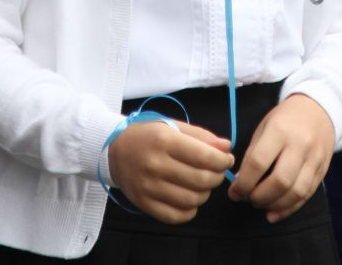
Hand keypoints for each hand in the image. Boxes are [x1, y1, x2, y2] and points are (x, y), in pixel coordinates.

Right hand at [107, 119, 232, 223]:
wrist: (114, 150)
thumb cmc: (148, 136)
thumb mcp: (173, 126)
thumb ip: (201, 136)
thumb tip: (227, 148)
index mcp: (164, 140)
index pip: (204, 157)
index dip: (222, 161)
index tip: (227, 160)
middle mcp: (155, 164)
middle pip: (200, 180)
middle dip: (217, 177)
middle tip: (217, 173)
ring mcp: (148, 186)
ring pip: (191, 200)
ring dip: (204, 194)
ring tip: (202, 185)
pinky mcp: (143, 203)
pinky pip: (175, 216)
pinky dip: (189, 211)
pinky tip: (190, 200)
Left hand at [230, 93, 335, 221]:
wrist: (318, 109)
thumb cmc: (285, 119)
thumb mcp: (264, 127)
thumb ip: (252, 154)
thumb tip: (240, 182)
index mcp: (280, 131)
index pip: (258, 163)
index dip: (243, 182)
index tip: (234, 192)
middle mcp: (300, 145)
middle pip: (280, 181)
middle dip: (260, 197)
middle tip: (248, 199)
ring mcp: (314, 159)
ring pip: (296, 192)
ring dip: (275, 205)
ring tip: (261, 204)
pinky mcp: (323, 170)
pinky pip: (307, 195)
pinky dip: (289, 208)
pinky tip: (274, 213)